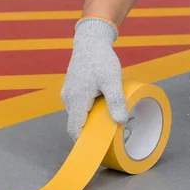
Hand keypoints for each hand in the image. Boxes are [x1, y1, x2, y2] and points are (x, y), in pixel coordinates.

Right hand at [60, 17, 128, 140]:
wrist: (91, 40)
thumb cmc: (102, 60)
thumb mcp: (113, 80)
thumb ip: (116, 101)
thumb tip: (120, 122)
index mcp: (77, 100)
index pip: (74, 130)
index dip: (83, 142)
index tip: (96, 149)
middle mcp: (69, 98)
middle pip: (77, 123)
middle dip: (91, 130)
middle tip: (109, 133)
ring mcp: (69, 92)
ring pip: (78, 113)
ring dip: (90, 118)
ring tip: (108, 117)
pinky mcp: (71, 87)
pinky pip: (79, 104)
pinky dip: (88, 109)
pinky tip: (102, 104)